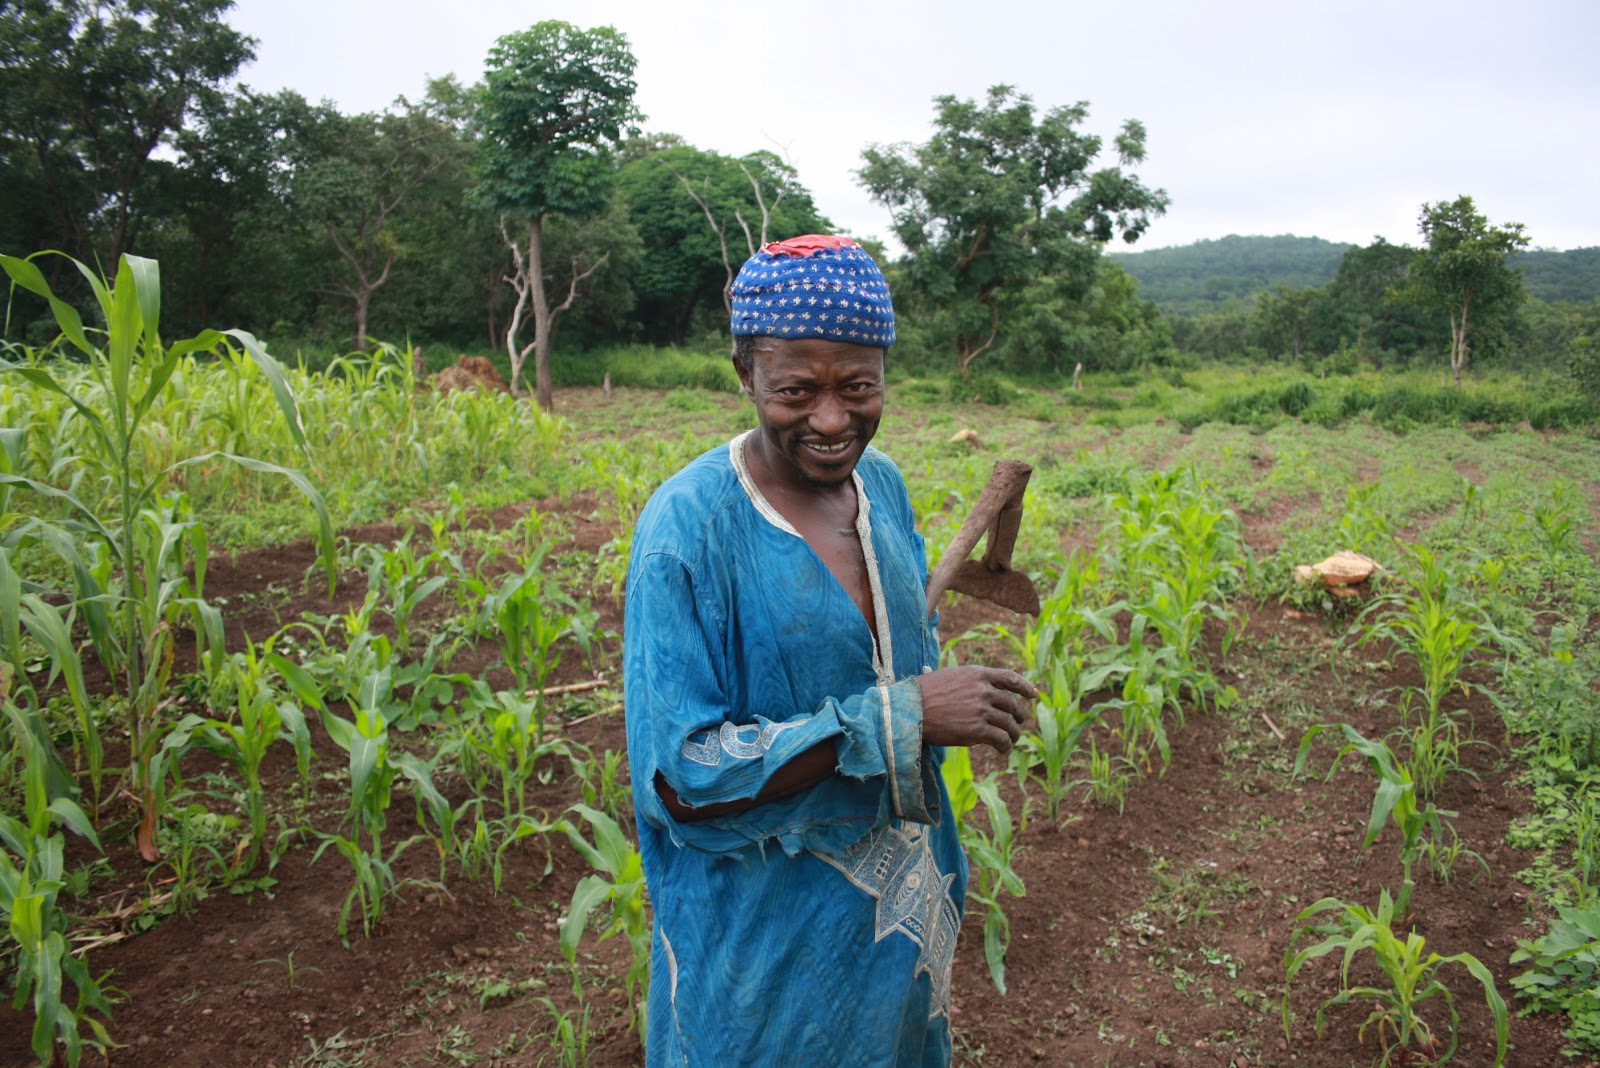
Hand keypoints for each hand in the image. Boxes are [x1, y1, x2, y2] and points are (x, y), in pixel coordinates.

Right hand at [916, 666, 1036, 754]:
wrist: (910, 710)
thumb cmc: (923, 694)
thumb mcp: (950, 676)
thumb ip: (969, 682)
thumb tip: (980, 690)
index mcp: (977, 674)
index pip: (1010, 678)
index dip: (1024, 687)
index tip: (1033, 694)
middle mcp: (983, 690)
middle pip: (1013, 704)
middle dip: (1020, 715)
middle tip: (1019, 722)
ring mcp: (981, 710)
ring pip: (1010, 724)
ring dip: (1014, 733)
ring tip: (1011, 740)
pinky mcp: (977, 730)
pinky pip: (1001, 739)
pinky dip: (1005, 745)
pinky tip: (1002, 750)